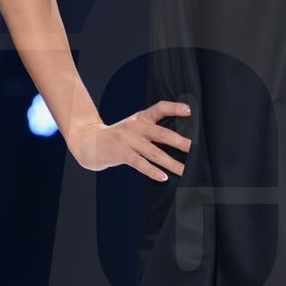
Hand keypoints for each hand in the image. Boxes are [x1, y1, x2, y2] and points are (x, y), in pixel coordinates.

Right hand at [67, 99, 192, 179]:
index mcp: (141, 118)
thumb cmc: (118, 136)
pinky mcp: (121, 153)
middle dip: (180, 142)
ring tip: (184, 170)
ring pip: (154, 152)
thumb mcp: (134, 126)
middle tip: (195, 148)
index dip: (175, 108)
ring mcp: (128, 140)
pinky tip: (163, 177)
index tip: (190, 110)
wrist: (90, 141)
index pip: (160, 108)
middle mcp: (136, 127)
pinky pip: (140, 163)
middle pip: (162, 133)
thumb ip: (151, 128)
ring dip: (171, 162)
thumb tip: (178, 140)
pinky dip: (152, 171)